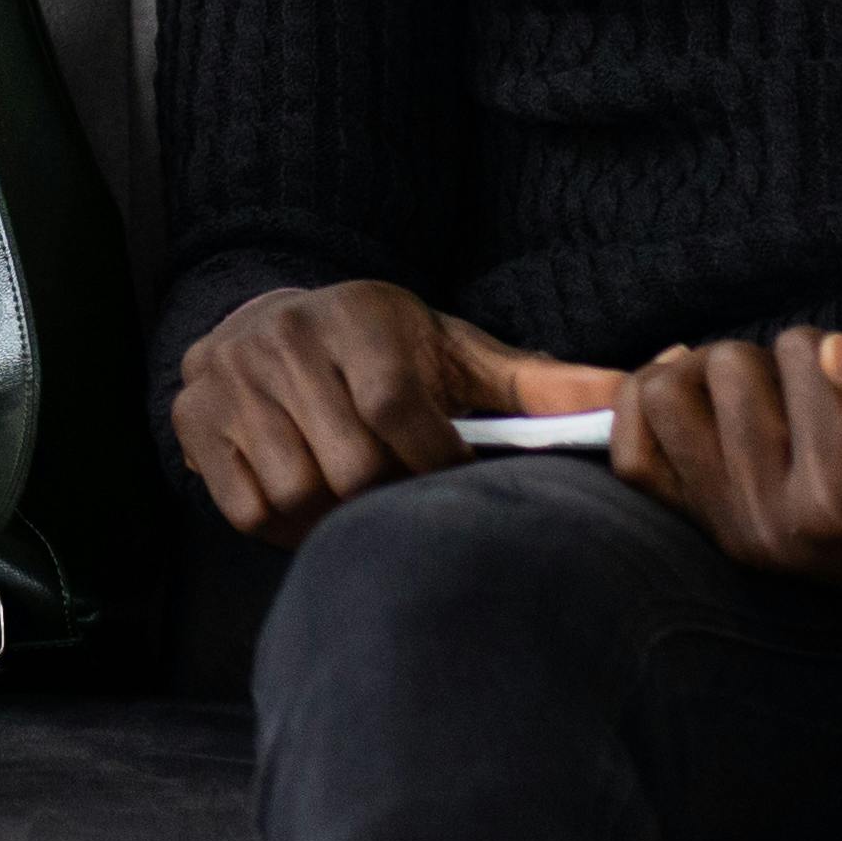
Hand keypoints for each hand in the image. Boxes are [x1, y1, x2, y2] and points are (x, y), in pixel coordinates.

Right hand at [175, 280, 635, 546]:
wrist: (261, 319)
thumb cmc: (382, 349)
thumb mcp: (457, 353)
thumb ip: (544, 384)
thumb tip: (648, 381)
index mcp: (357, 317)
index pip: (397, 412)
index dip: (432, 465)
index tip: (448, 477)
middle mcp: (284, 338)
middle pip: (349, 466)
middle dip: (388, 497)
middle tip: (402, 493)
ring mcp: (231, 379)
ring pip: (297, 493)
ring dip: (336, 516)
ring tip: (357, 495)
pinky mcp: (193, 420)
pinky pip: (248, 508)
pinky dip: (286, 524)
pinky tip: (311, 499)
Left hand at [607, 331, 841, 606]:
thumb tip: (835, 352)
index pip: (803, 354)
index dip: (837, 347)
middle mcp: (772, 522)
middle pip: (728, 366)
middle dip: (773, 357)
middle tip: (817, 393)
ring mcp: (726, 527)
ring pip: (666, 393)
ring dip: (711, 373)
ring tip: (764, 392)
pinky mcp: (697, 525)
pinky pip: (630, 450)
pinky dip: (649, 403)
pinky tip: (702, 395)